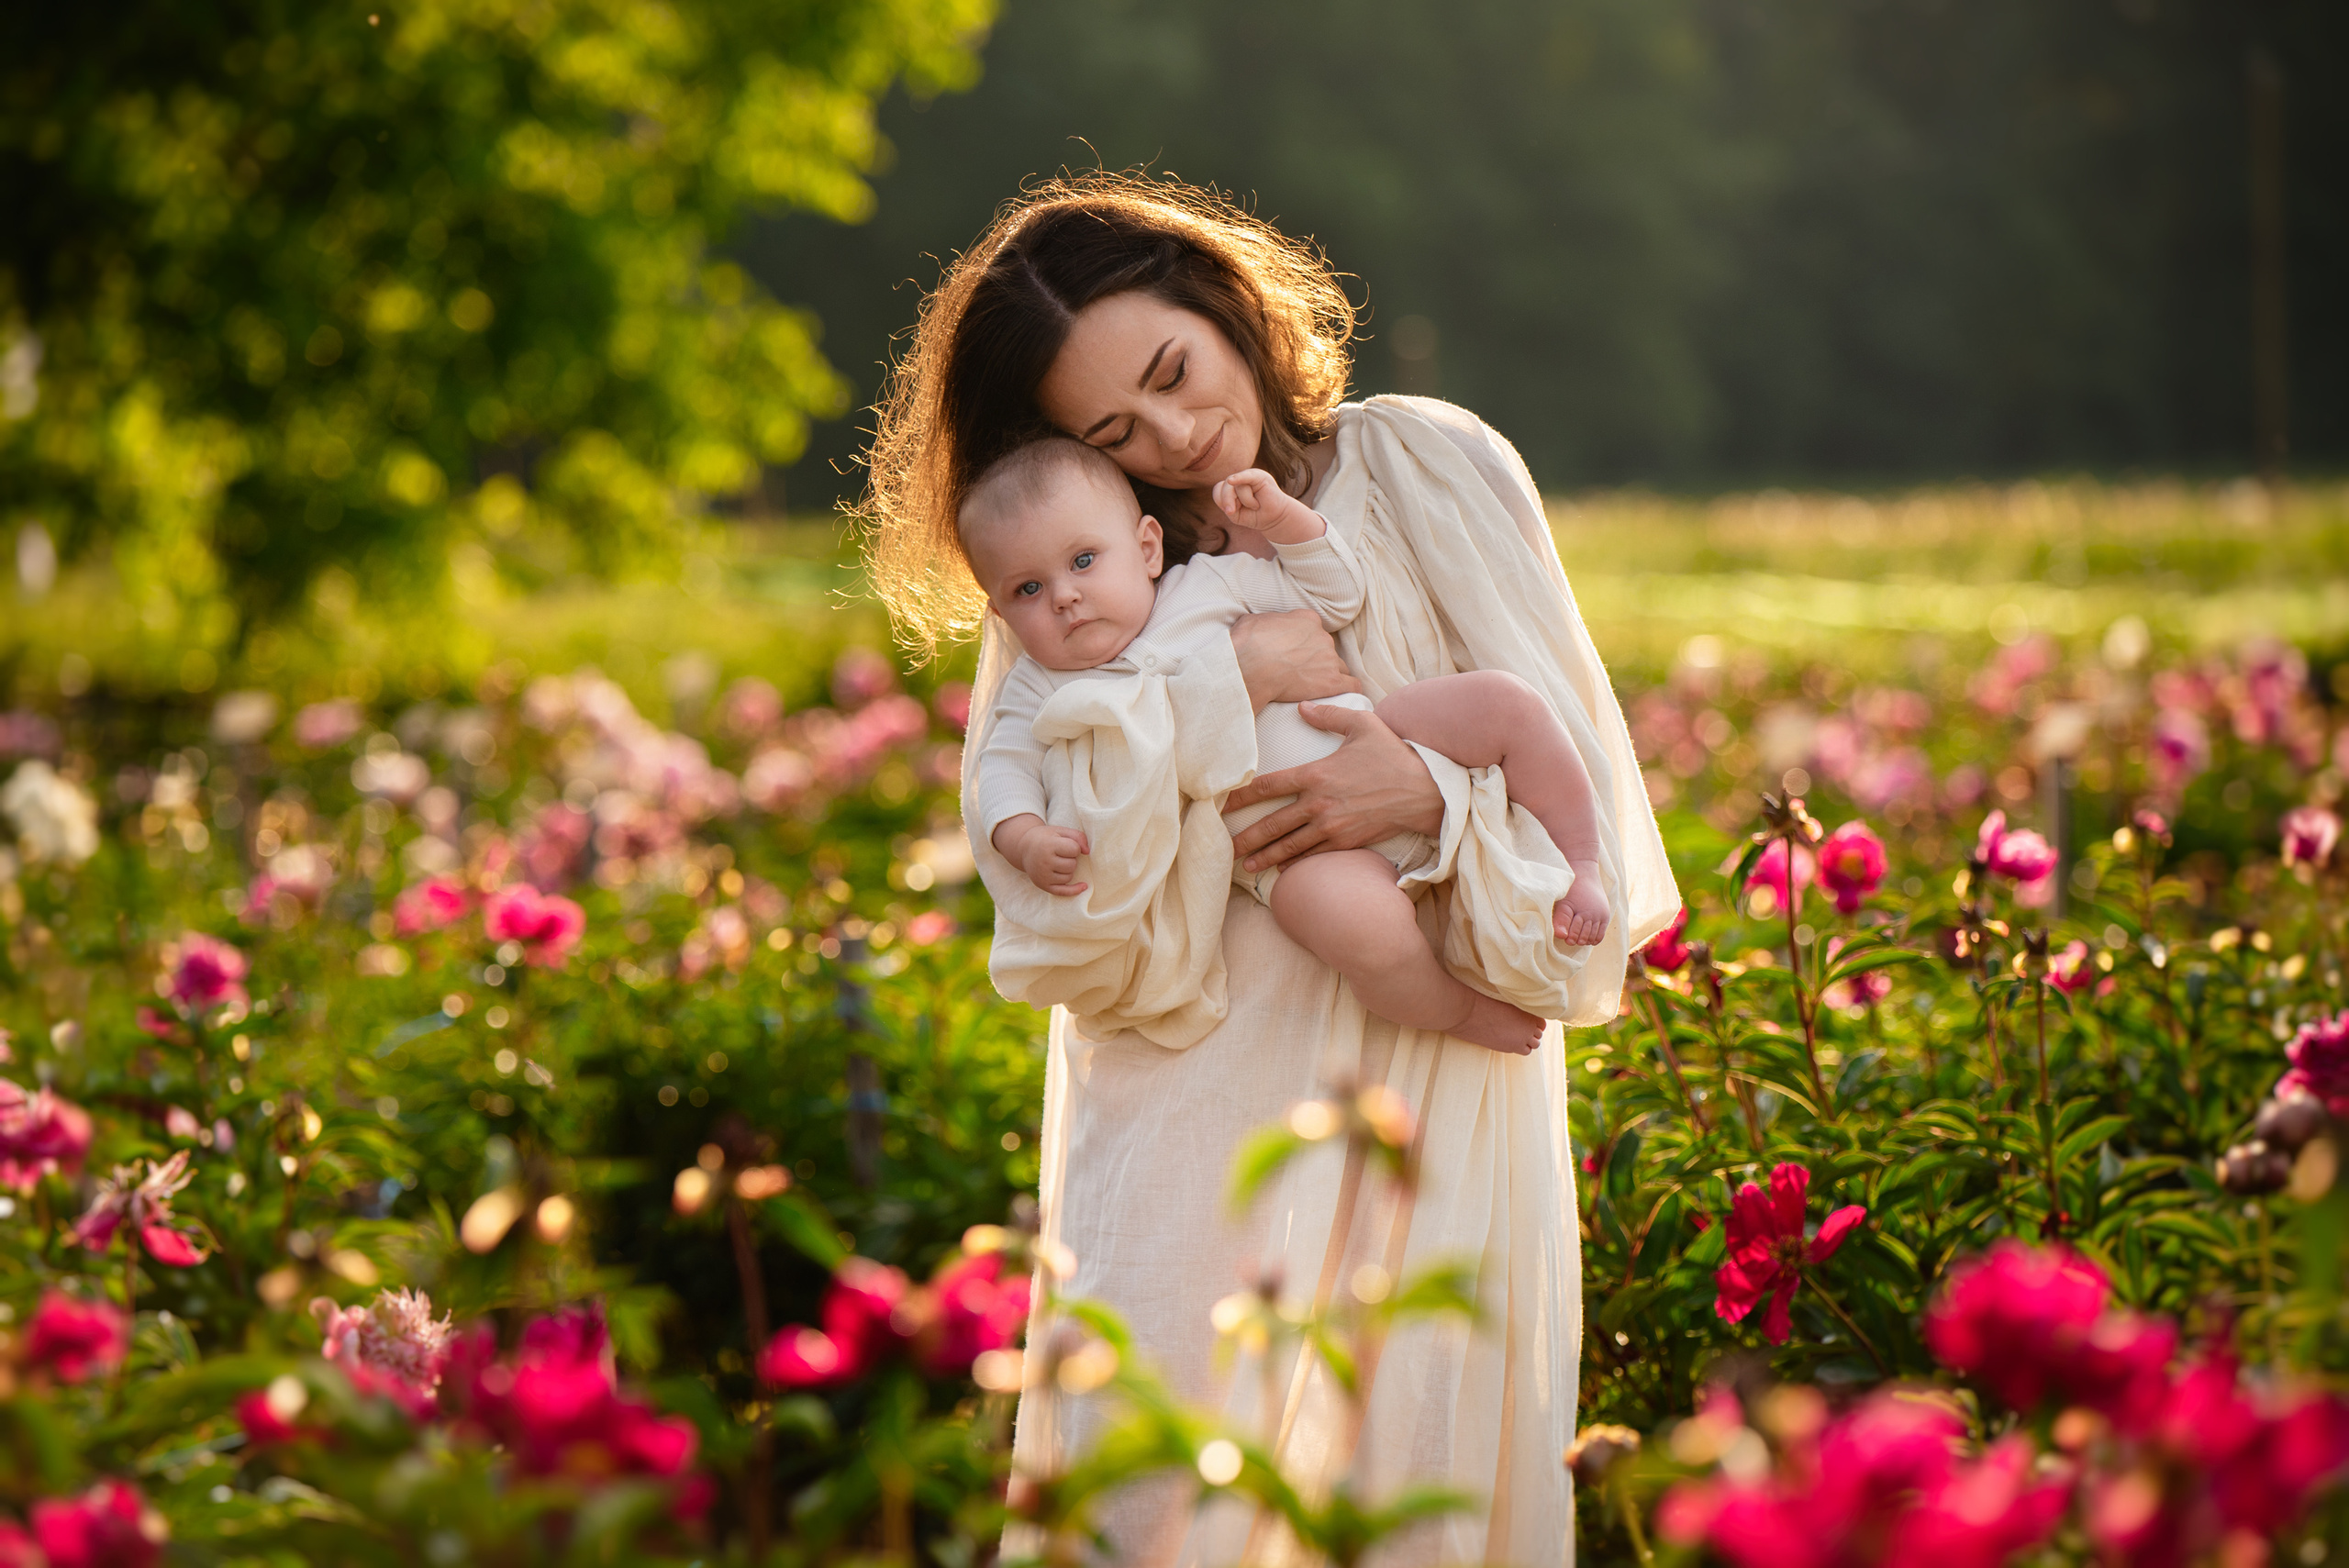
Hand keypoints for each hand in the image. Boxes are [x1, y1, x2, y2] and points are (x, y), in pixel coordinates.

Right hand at [993, 815, 1089, 895]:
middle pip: (1072, 865)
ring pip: (1069, 877)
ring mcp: (1043, 875)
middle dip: (1071, 859)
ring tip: (1057, 862)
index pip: (1074, 849)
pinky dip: (1074, 890)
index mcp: (1048, 845)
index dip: (1074, 846)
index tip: (1065, 844)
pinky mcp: (1042, 885)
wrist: (1024, 848)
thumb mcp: (1061, 831)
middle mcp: (1044, 862)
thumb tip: (1087, 852)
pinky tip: (1084, 886)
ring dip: (1068, 870)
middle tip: (1060, 854)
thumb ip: (1078, 836)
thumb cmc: (1047, 838)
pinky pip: (1062, 891)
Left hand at [1211, 467, 1318, 542]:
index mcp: (1230, 488)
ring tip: (1256, 504)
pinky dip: (1239, 478)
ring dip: (1246, 500)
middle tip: (1238, 510)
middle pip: (1224, 486)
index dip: (1222, 501)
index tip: (1232, 512)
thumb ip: (1226, 502)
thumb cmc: (1254, 516)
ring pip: (1237, 486)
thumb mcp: (1235, 514)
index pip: (1218, 490)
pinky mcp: (1259, 476)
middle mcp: (1238, 479)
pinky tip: (1232, 480)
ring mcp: (1248, 476)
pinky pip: (1246, 476)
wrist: (1274, 519)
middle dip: (1228, 500)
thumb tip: (1229, 482)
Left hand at [1225, 702, 1443, 871]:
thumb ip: (1328, 716)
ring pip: (1289, 846)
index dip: (1241, 796)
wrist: (1424, 791)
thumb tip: (1302, 707)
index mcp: (1316, 774)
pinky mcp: (1346, 842)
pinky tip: (1281, 870)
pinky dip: (1295, 864)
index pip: (1268, 786)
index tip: (1222, 803)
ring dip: (1265, 856)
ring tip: (1246, 864)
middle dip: (1246, 836)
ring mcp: (1332, 827)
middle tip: (1224, 846)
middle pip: (1272, 824)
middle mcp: (1319, 804)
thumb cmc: (1393, 755)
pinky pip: (1313, 856)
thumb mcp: (1363, 724)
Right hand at [1229, 609, 1360, 712]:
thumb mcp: (1254, 620)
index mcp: (1307, 619)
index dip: (1305, 643)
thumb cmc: (1247, 644)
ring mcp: (1329, 659)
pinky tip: (1342, 696)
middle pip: (1326, 649)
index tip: (1295, 653)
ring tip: (1314, 687)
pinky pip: (1352, 685)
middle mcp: (1323, 636)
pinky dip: (1349, 690)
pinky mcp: (1332, 682)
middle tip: (1300, 673)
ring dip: (1329, 675)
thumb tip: (1265, 628)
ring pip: (1339, 667)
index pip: (1314, 630)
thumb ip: (1269, 622)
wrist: (1250, 667)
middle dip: (1316, 660)